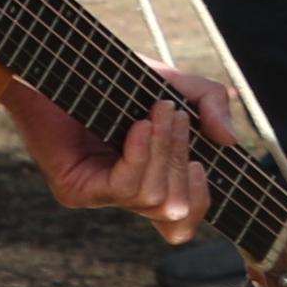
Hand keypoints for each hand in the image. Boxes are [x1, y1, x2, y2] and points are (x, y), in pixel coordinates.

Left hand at [10, 71, 236, 237]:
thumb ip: (209, 102)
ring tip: (158, 111)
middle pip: (175, 207)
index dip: (200, 203)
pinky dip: (139, 155)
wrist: (55, 62)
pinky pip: (125, 188)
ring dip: (164, 151)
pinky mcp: (76, 191)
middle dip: (181, 157)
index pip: (179, 224)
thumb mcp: (171, 83)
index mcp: (147, 178)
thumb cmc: (110, 75)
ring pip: (154, 198)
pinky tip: (138, 126)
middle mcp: (122, 194)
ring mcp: (98, 196)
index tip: (200, 165)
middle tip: (173, 114)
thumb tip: (230, 140)